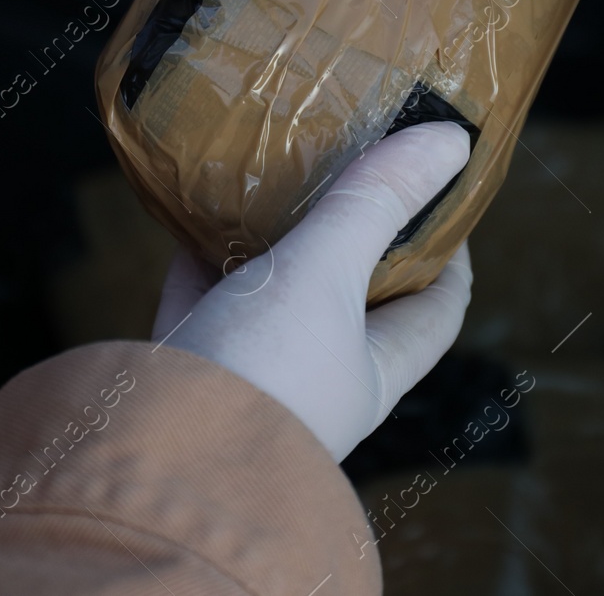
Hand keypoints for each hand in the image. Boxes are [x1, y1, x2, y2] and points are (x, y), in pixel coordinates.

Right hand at [151, 121, 473, 461]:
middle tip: (349, 168)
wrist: (149, 463)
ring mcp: (249, 380)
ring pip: (271, 299)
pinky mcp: (184, 375)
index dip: (449, 250)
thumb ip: (377, 203)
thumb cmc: (262, 373)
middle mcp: (318, 382)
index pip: (437, 307)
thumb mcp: (326, 274)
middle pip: (351, 299)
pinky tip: (193, 215)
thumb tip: (454, 141)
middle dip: (354, 238)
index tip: (440, 191)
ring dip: (274, 243)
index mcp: (374, 371)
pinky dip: (200, 260)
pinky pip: (200, 305)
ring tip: (276, 177)